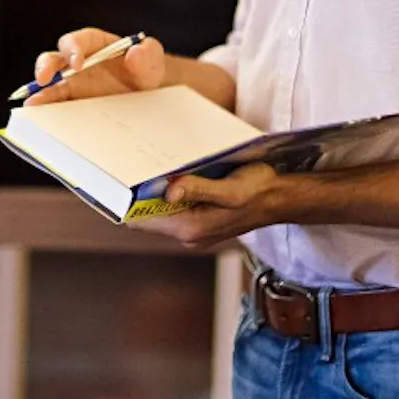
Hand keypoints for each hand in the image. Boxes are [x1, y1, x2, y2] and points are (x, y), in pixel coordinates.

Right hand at [28, 27, 165, 104]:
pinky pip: (54, 105)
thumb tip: (135, 53)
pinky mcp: (71, 102)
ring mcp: (72, 83)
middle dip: (46, 67)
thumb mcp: (152, 60)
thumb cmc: (147, 71)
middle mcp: (77, 62)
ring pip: (49, 84)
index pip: (79, 41)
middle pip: (55, 59)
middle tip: (43, 79)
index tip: (76, 63)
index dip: (73, 48)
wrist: (148, 94)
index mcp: (95, 44)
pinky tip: (39, 120)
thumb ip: (148, 54)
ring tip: (33, 104)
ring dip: (39, 92)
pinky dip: (45, 111)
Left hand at [126, 163, 282, 250]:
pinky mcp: (199, 219)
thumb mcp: (230, 190)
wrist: (281, 198)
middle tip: (134, 166)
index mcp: (191, 229)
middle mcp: (189, 233)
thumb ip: (198, 190)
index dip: (127, 203)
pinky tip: (174, 174)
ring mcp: (194, 228)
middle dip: (141, 193)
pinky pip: (174, 206)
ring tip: (153, 167)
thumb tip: (168, 191)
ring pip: (161, 210)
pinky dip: (170, 191)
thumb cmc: (259, 191)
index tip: (117, 181)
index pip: (143, 221)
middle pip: (149, 215)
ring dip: (156, 190)